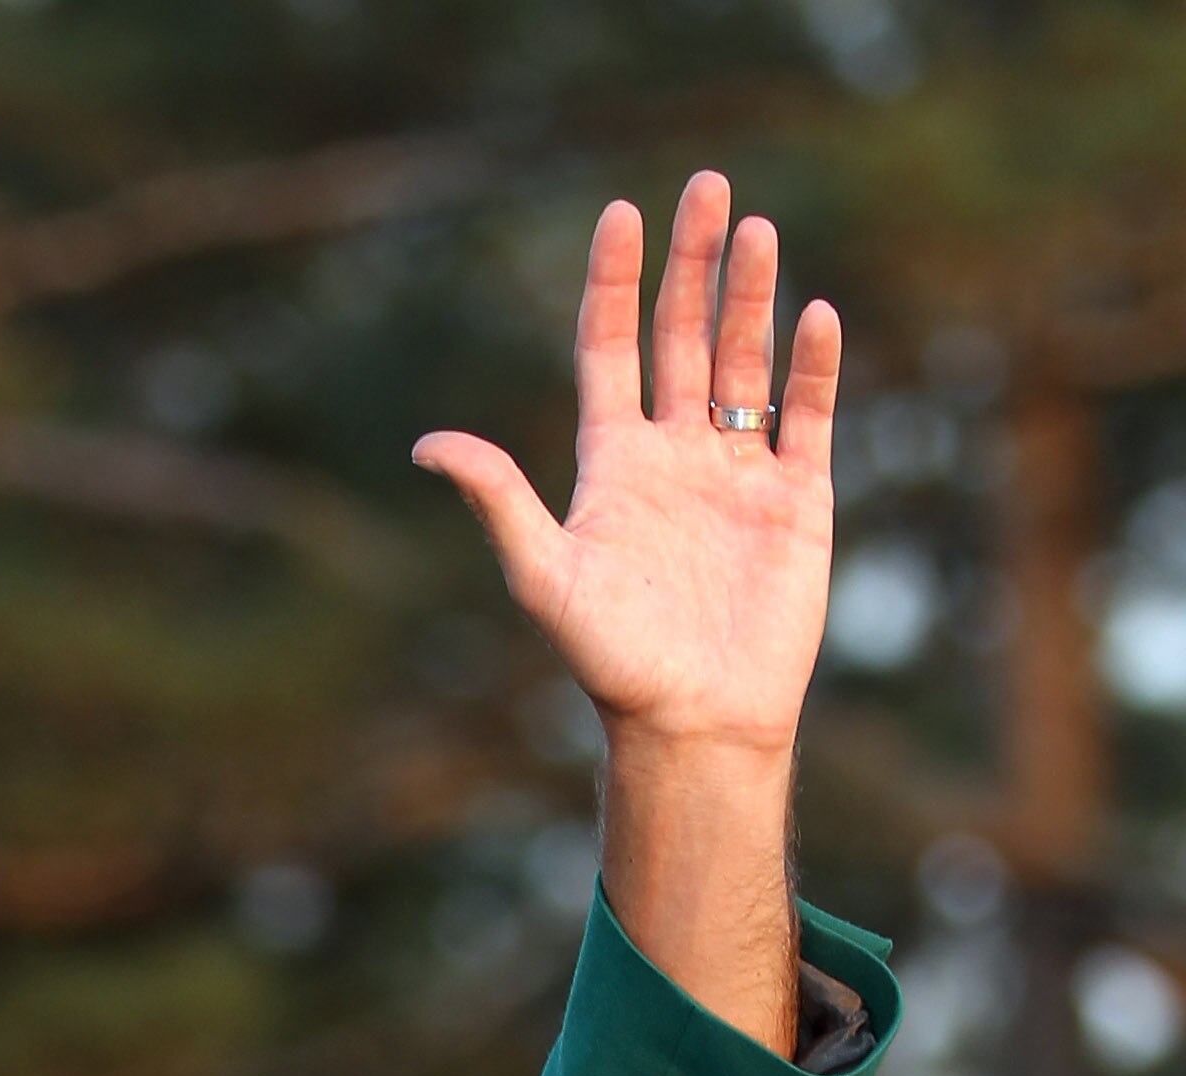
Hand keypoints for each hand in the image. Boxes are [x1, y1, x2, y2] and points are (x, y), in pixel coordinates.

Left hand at [412, 173, 836, 761]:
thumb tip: (427, 446)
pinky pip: (808, 417)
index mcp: (614, 465)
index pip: (610, 349)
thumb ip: (498, 502)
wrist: (695, 724)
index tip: (619, 213)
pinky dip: (813, 367)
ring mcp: (738, 473)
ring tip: (753, 228)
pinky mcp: (797, 500)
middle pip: (683, 337)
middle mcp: (675, 457)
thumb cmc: (615, 662)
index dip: (614, 283)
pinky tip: (814, 315)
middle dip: (690, 263)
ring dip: (750, 295)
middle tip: (705, 186)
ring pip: (746, 362)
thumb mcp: (545, 577)